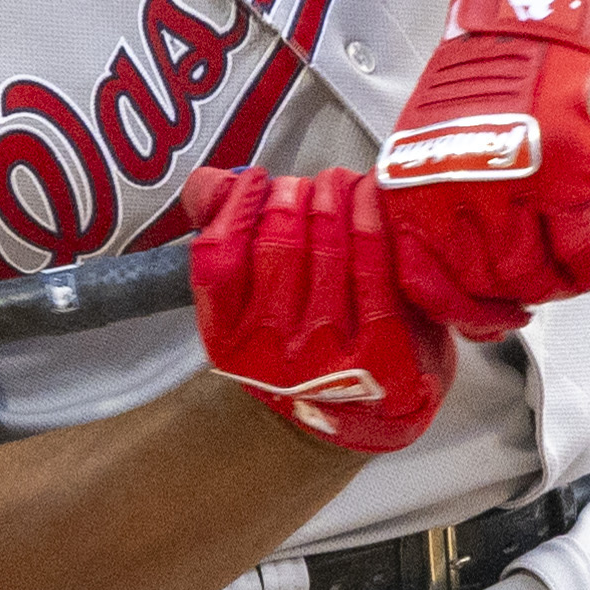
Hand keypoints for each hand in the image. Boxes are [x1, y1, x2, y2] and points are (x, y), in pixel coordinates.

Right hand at [188, 167, 454, 454]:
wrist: (371, 408)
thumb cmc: (309, 340)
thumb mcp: (255, 296)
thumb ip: (225, 232)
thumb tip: (207, 187)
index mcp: (227, 340)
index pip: (218, 259)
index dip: (236, 208)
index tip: (255, 181)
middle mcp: (269, 358)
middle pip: (276, 244)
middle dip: (294, 197)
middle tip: (309, 184)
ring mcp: (327, 361)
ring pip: (327, 248)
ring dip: (335, 199)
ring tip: (339, 184)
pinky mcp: (381, 357)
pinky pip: (373, 269)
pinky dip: (373, 220)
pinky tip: (371, 197)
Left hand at [374, 0, 589, 336]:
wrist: (533, 14)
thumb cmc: (493, 78)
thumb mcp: (439, 145)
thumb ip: (448, 207)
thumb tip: (478, 274)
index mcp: (410, 183)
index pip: (423, 280)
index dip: (464, 310)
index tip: (490, 314)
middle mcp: (448, 187)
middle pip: (484, 283)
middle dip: (518, 296)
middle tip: (542, 287)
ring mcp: (503, 182)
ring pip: (530, 275)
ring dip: (559, 284)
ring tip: (574, 270)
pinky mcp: (558, 171)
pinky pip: (579, 248)